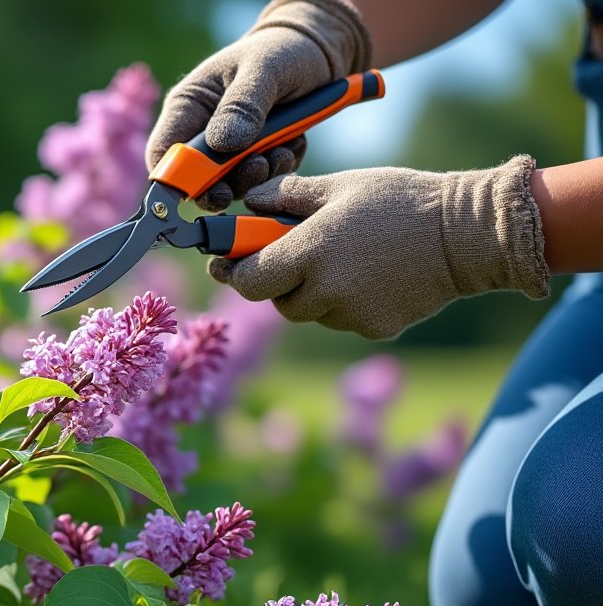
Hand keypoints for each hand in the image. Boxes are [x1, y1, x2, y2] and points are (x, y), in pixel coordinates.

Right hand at [145, 0, 370, 211]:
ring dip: (258, 177)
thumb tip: (221, 145)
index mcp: (188, 107)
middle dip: (226, 183)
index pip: (163, 154)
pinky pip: (261, 180)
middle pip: (196, 179)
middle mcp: (202, 132)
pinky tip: (292, 145)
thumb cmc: (282, 50)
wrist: (317, 51)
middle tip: (257, 167)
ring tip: (281, 151)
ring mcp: (229, 148)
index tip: (210, 188)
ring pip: (231, 184)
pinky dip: (278, 170)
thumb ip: (242, 105)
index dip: (177, 180)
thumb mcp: (263, 70)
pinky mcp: (255, 156)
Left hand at [209, 156, 549, 339]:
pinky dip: (345, 302)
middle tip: (298, 253)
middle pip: (277, 301)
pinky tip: (372, 274)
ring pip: (310, 312)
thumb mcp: (340, 186)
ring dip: (314, 291)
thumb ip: (286, 196)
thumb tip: (247, 203)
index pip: (248, 280)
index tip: (228, 261)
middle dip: (279, 280)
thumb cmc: (400, 200)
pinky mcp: (375, 328)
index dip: (235, 271)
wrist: (469, 234)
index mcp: (310, 251)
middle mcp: (326, 290)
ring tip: (347, 258)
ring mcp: (351, 315)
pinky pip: (342, 319)